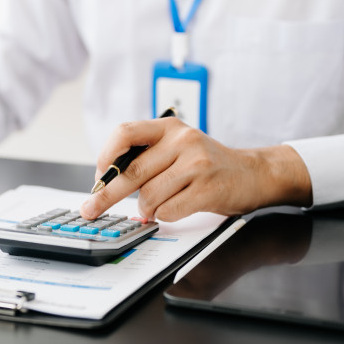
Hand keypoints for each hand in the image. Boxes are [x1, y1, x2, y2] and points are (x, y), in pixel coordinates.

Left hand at [80, 117, 311, 220]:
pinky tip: (170, 211)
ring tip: (152, 209)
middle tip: (91, 210)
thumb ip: (146, 156)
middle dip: (107, 195)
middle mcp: (182, 140)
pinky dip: (163, 216)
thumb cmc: (207, 164)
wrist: (253, 173)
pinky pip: (169, 210)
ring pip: (149, 195)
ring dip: (145, 209)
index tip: (97, 177)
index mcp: (168, 127)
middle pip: (131, 171)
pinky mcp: (208, 188)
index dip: (105, 156)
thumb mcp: (177, 147)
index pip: (124, 133)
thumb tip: (106, 181)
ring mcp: (197, 163)